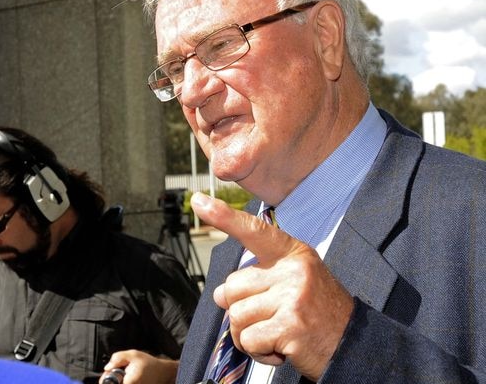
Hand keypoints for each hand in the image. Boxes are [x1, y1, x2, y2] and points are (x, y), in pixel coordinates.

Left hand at [100, 350, 177, 383]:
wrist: (162, 372)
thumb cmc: (148, 363)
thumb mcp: (133, 354)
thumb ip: (118, 358)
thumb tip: (106, 368)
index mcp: (129, 382)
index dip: (106, 378)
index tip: (108, 372)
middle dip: (110, 379)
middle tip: (113, 372)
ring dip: (117, 381)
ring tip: (121, 374)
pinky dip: (122, 381)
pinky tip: (126, 377)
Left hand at [191, 193, 352, 380]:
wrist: (354, 345)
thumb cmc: (317, 314)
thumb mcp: (293, 284)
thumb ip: (256, 281)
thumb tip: (219, 294)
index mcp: (293, 254)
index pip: (253, 231)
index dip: (223, 217)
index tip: (197, 201)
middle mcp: (294, 270)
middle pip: (232, 287)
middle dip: (241, 310)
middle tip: (270, 319)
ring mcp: (293, 297)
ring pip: (236, 316)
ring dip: (249, 334)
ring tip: (277, 334)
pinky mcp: (290, 326)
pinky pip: (247, 339)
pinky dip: (257, 351)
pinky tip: (280, 348)